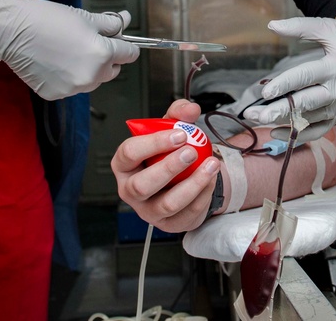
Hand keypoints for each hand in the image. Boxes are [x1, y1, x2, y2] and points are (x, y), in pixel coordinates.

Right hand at [0, 0, 138, 99]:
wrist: (12, 31)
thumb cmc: (47, 19)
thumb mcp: (85, 17)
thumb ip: (110, 24)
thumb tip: (125, 20)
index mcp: (102, 55)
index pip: (129, 54)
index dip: (125, 45)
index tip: (120, 41)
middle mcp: (91, 76)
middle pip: (113, 70)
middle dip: (107, 58)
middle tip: (91, 42)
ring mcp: (73, 88)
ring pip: (93, 80)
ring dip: (89, 69)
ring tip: (70, 50)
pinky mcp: (56, 94)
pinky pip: (72, 86)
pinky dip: (69, 76)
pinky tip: (56, 61)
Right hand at [112, 99, 219, 232]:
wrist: (184, 176)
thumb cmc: (168, 153)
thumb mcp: (170, 129)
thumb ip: (179, 114)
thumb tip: (190, 110)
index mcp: (124, 164)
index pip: (129, 153)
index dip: (153, 143)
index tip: (179, 134)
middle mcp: (131, 190)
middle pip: (142, 185)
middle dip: (169, 167)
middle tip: (191, 152)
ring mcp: (148, 210)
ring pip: (167, 204)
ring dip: (193, 184)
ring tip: (210, 165)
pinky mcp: (169, 224)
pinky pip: (187, 213)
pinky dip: (203, 195)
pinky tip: (211, 178)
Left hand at [244, 17, 335, 142]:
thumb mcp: (330, 28)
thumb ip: (301, 27)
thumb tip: (272, 25)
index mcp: (335, 67)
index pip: (306, 77)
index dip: (285, 84)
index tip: (265, 91)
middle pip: (305, 103)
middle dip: (278, 110)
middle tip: (255, 114)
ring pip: (307, 119)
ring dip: (280, 121)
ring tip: (257, 119)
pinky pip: (317, 131)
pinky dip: (297, 135)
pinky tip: (275, 132)